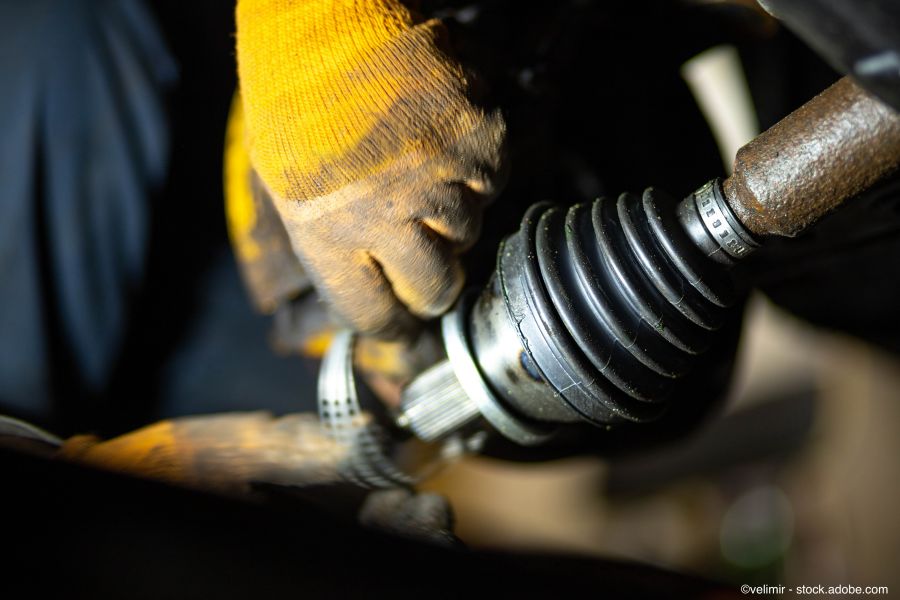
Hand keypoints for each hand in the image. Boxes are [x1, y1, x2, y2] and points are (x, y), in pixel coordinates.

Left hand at [235, 0, 506, 338]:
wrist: (322, 21)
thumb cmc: (294, 104)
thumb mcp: (286, 191)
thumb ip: (333, 250)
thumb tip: (374, 296)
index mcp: (328, 235)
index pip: (375, 315)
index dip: (393, 325)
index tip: (402, 324)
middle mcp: (388, 215)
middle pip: (437, 288)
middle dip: (431, 284)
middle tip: (426, 262)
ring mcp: (439, 175)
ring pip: (469, 232)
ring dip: (450, 216)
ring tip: (419, 174)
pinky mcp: (478, 137)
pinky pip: (492, 182)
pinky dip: (475, 172)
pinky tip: (441, 144)